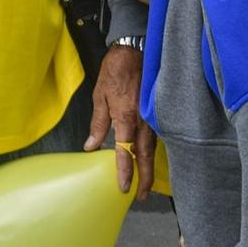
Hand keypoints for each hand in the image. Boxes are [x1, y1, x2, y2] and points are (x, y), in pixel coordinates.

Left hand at [86, 46, 155, 199]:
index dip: (124, 171)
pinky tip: (150, 161)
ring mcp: (152, 116)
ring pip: (152, 148)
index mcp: (126, 117)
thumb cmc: (115, 71)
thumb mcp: (99, 96)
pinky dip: (153, 152)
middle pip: (144, 156)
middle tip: (140, 196)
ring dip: (149, 168)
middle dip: (143, 178)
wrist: (135, 50)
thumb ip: (98, 123)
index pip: (125, 151)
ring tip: (145, 184)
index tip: (123, 187)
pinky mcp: (156, 111)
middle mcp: (142, 120)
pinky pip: (156, 137)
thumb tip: (91, 146)